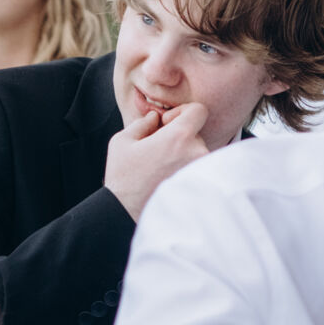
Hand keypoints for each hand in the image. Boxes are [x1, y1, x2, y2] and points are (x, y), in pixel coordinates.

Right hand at [105, 103, 210, 219]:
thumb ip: (143, 123)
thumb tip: (155, 118)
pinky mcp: (200, 186)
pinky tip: (166, 176)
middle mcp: (196, 153)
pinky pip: (197, 167)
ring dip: (182, 153)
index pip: (199, 110)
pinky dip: (184, 167)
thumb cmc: (123, 178)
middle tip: (157, 148)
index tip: (167, 124)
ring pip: (197, 150)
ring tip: (160, 165)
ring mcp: (201, 171)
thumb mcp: (123, 141)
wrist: (127, 213)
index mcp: (179, 137)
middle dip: (178, 136)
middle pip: (196, 132)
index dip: (182, 112)